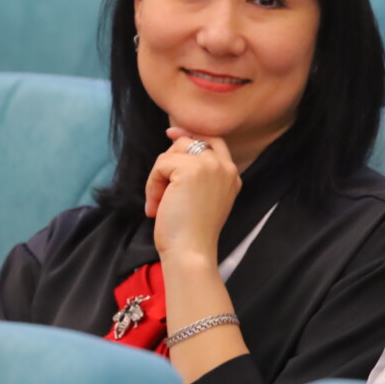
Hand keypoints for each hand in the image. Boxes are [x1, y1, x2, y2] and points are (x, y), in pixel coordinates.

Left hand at [144, 128, 241, 262]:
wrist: (192, 250)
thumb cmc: (193, 231)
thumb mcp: (205, 197)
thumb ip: (200, 174)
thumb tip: (176, 143)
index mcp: (232, 174)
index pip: (214, 139)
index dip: (191, 133)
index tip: (171, 134)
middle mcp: (225, 166)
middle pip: (189, 142)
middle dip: (168, 162)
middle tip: (161, 193)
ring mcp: (210, 166)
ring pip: (172, 153)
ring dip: (158, 177)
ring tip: (159, 202)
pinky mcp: (191, 170)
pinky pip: (161, 165)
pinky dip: (152, 185)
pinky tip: (156, 205)